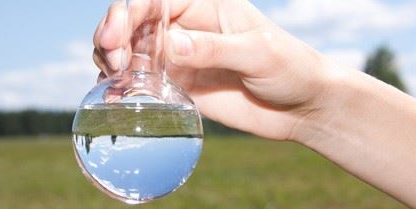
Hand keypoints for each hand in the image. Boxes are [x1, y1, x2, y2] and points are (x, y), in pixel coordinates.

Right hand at [93, 0, 332, 140]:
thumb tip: (169, 44)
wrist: (303, 107)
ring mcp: (182, 59)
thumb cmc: (291, 68)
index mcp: (205, 6)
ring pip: (133, 51)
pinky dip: (125, 87)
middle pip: (134, 23)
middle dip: (112, 36)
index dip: (127, 13)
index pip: (154, 1)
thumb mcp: (258, 52)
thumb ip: (214, 47)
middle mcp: (188, 29)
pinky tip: (117, 96)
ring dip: (113, 61)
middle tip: (112, 61)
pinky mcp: (182, 87)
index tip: (115, 38)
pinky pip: (145, 83)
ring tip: (112, 79)